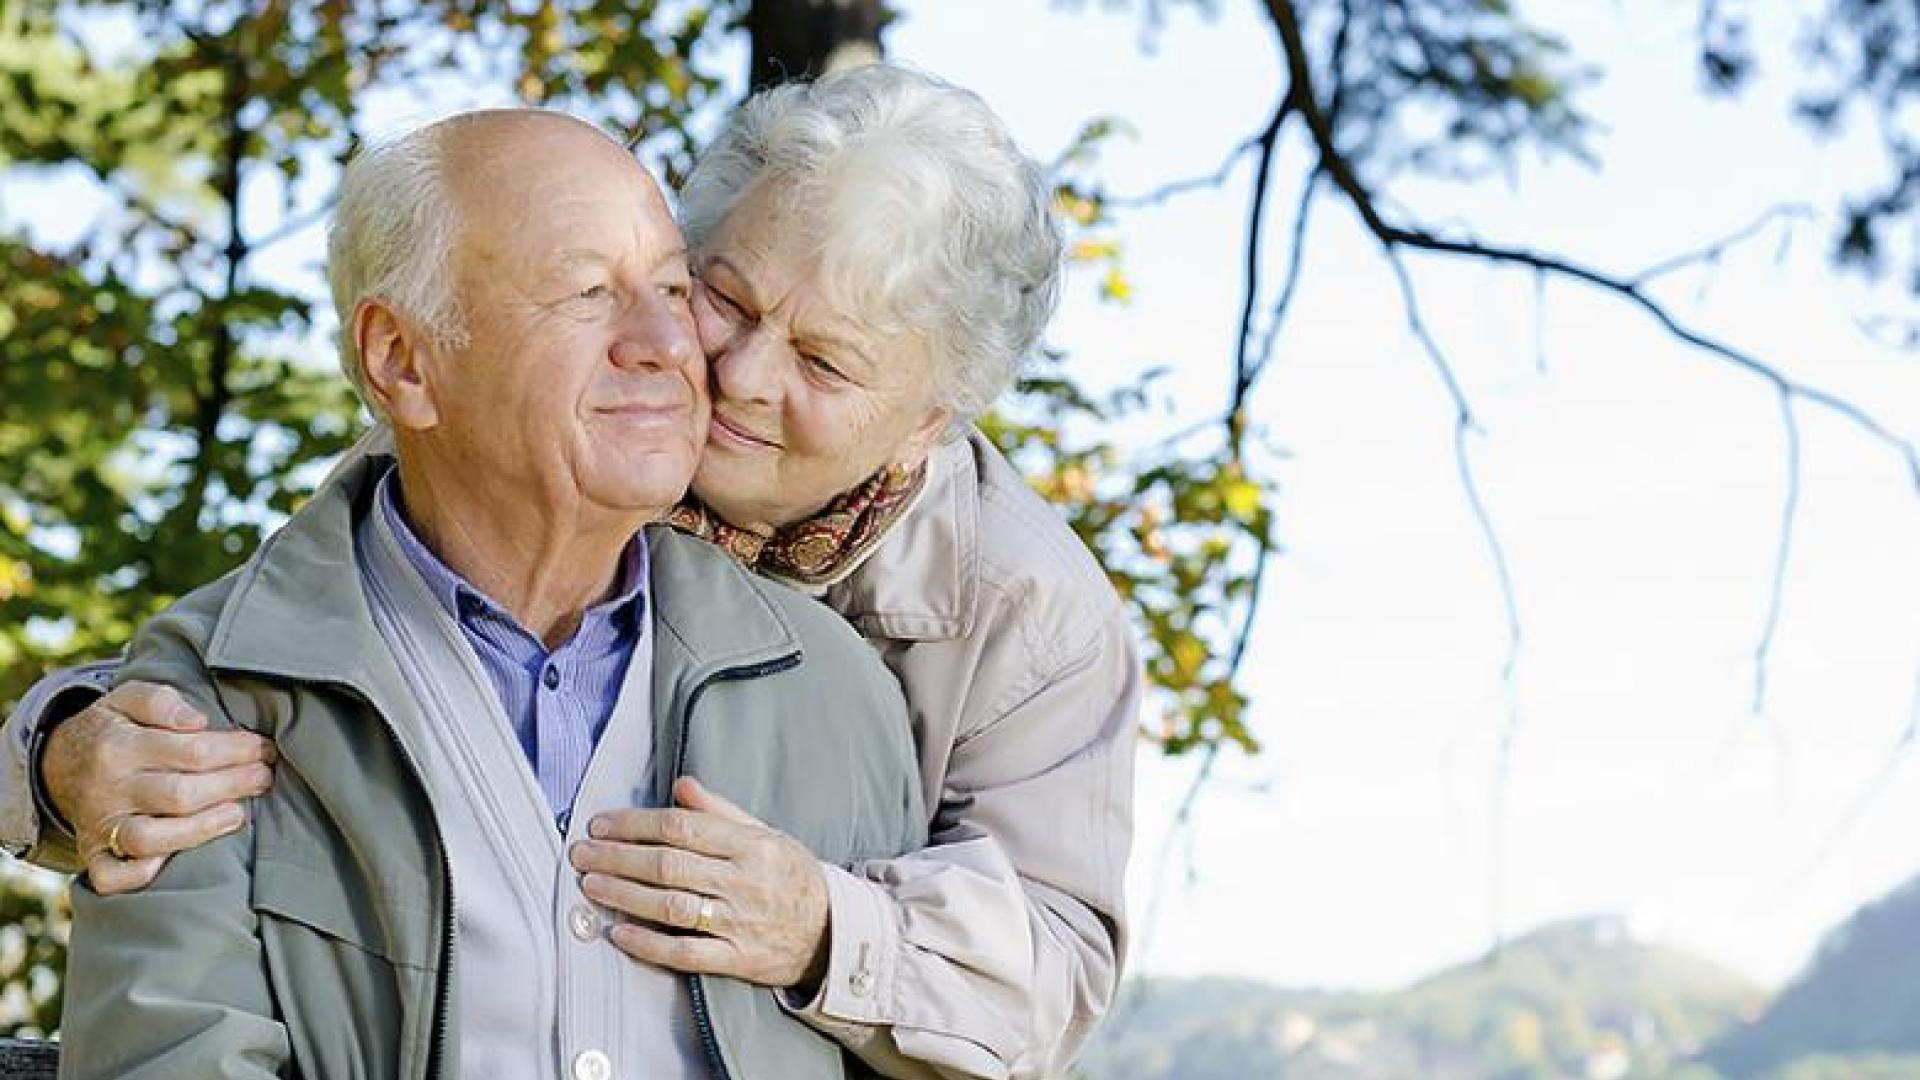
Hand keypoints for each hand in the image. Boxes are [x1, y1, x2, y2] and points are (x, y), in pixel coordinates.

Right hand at [47, 681, 276, 894]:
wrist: (55, 765)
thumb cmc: (111, 730)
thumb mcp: (125, 699)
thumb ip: (159, 700)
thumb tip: (196, 720)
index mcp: (119, 746)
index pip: (192, 751)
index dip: (237, 750)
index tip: (263, 747)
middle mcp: (109, 788)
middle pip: (180, 795)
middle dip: (233, 786)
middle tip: (264, 777)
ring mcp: (100, 825)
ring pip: (150, 838)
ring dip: (201, 829)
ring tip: (238, 814)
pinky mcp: (93, 854)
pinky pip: (111, 877)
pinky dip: (139, 874)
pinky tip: (173, 862)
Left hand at [568, 777, 830, 989]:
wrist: (833, 932)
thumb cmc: (791, 876)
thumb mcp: (766, 833)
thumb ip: (720, 811)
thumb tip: (681, 785)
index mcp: (752, 845)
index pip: (682, 828)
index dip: (636, 824)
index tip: (601, 824)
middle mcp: (745, 881)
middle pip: (669, 865)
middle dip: (618, 857)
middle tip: (582, 852)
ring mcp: (740, 923)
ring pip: (672, 906)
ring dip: (625, 895)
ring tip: (591, 884)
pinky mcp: (737, 960)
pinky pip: (686, 953)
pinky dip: (649, 944)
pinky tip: (619, 932)